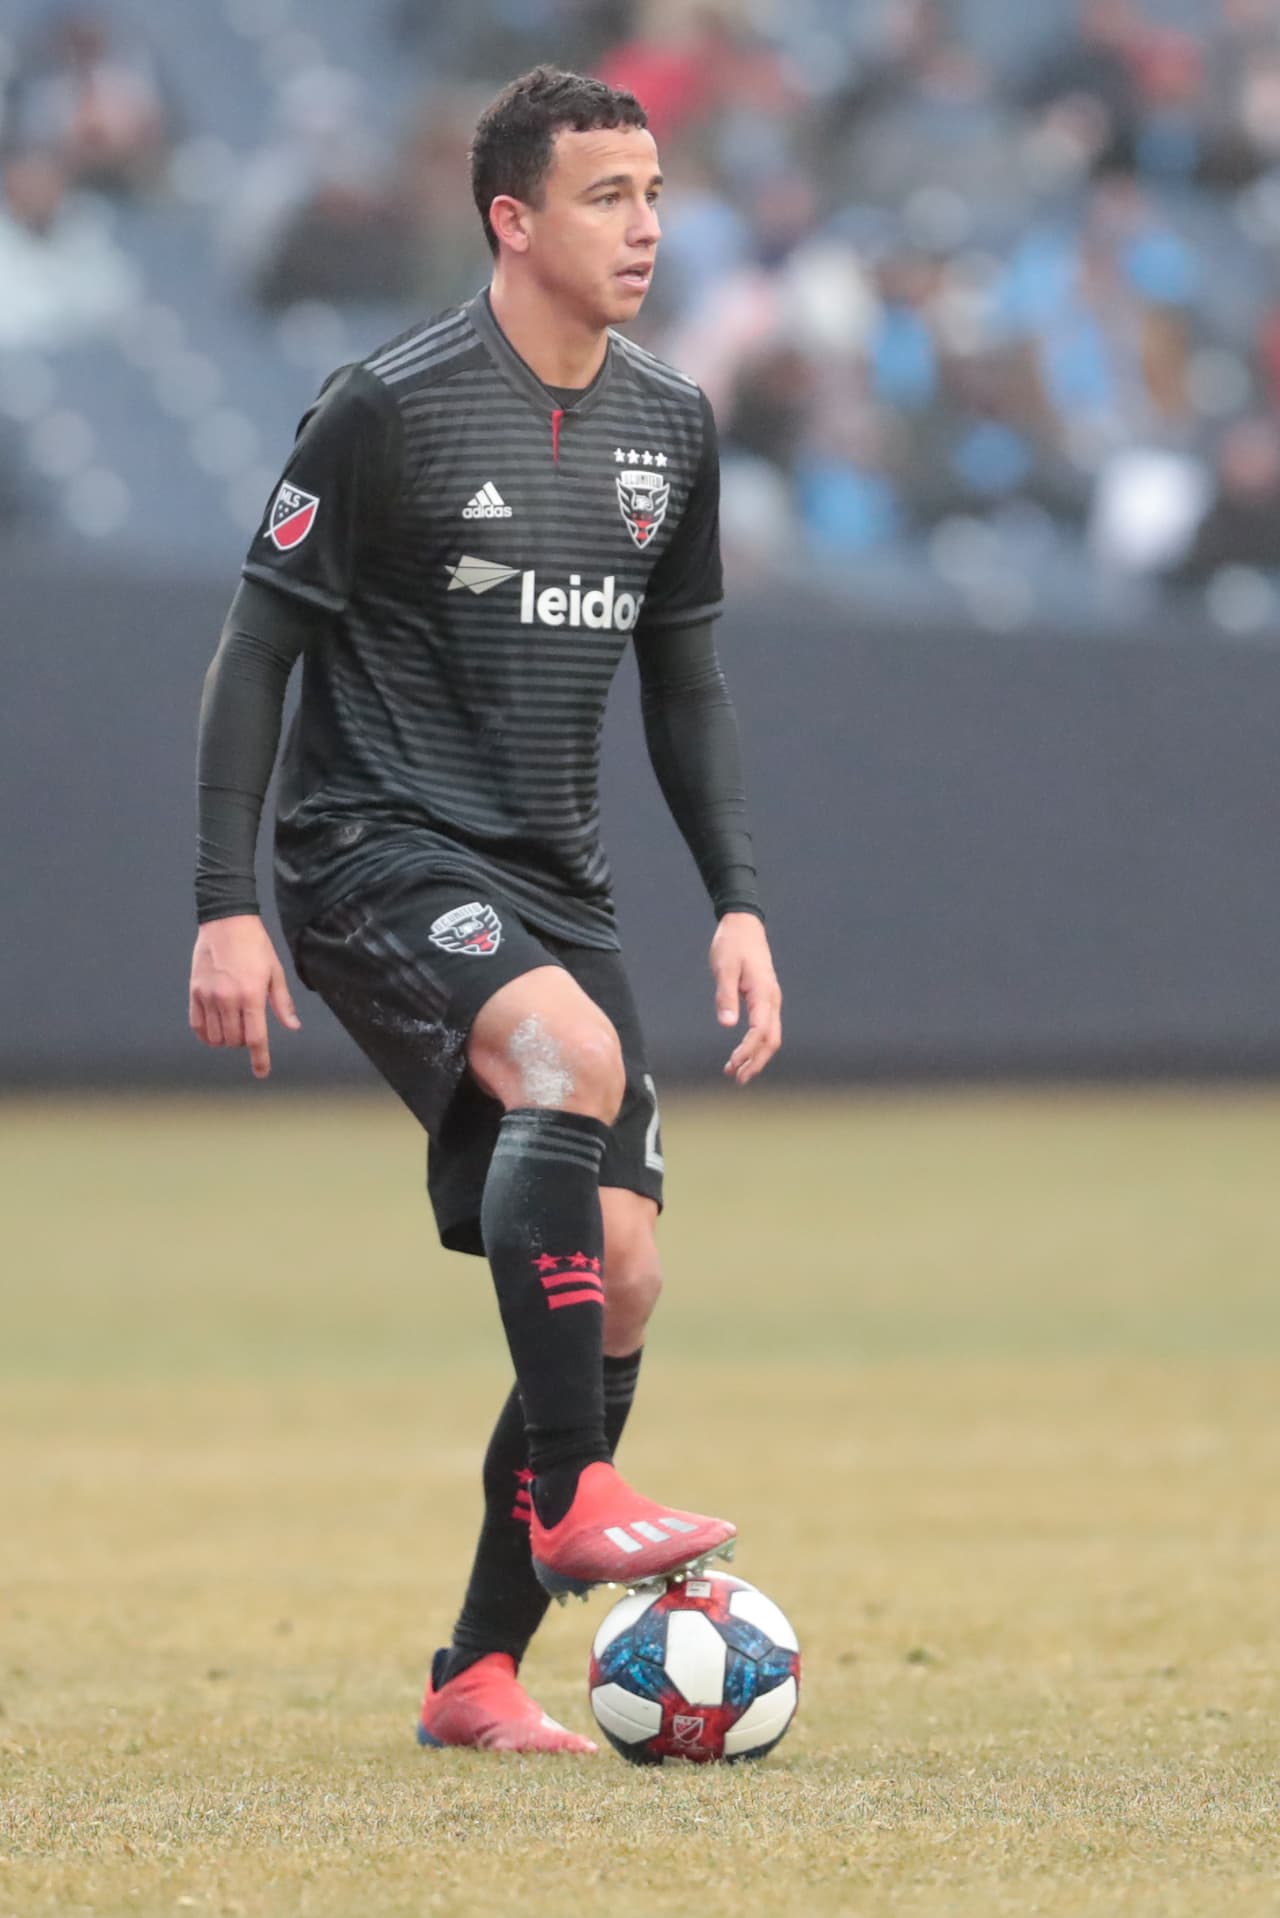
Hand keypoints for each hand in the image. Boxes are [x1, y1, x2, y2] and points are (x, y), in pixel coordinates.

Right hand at [189, 914, 300, 1079]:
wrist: (226, 922)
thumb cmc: (255, 946)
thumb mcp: (275, 972)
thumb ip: (282, 1003)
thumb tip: (293, 1027)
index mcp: (251, 995)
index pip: (256, 1038)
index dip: (260, 1058)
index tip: (262, 1072)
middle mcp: (228, 999)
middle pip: (234, 1040)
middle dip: (244, 1042)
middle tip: (249, 1027)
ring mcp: (208, 996)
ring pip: (216, 1037)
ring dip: (227, 1039)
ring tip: (233, 1025)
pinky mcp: (194, 992)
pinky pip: (197, 1025)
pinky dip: (206, 1034)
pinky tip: (214, 1030)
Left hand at [710, 913, 781, 1085]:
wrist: (743, 925)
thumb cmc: (732, 944)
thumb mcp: (724, 968)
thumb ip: (725, 996)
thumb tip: (727, 1024)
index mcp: (763, 994)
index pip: (759, 1031)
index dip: (747, 1051)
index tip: (731, 1065)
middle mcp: (772, 1000)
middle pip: (771, 1040)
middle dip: (756, 1062)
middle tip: (736, 1079)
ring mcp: (771, 999)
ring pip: (771, 1036)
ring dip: (756, 1056)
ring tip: (737, 1072)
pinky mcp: (765, 998)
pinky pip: (766, 1028)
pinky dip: (756, 1044)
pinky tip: (743, 1052)